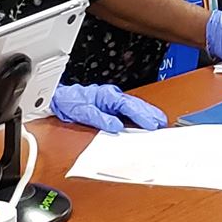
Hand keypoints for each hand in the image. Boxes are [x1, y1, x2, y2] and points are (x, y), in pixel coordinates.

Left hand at [50, 83, 167, 132]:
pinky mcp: (111, 108)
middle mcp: (112, 97)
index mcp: (106, 95)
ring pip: (134, 107)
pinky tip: (145, 123)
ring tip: (159, 123)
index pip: (128, 105)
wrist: (58, 100)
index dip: (141, 115)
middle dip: (150, 114)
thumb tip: (114, 126)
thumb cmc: (69, 102)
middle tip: (162, 123)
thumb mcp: (82, 111)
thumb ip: (99, 118)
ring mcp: (113, 102)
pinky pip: (128, 112)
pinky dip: (139, 116)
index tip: (151, 123)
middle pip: (135, 105)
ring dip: (147, 114)